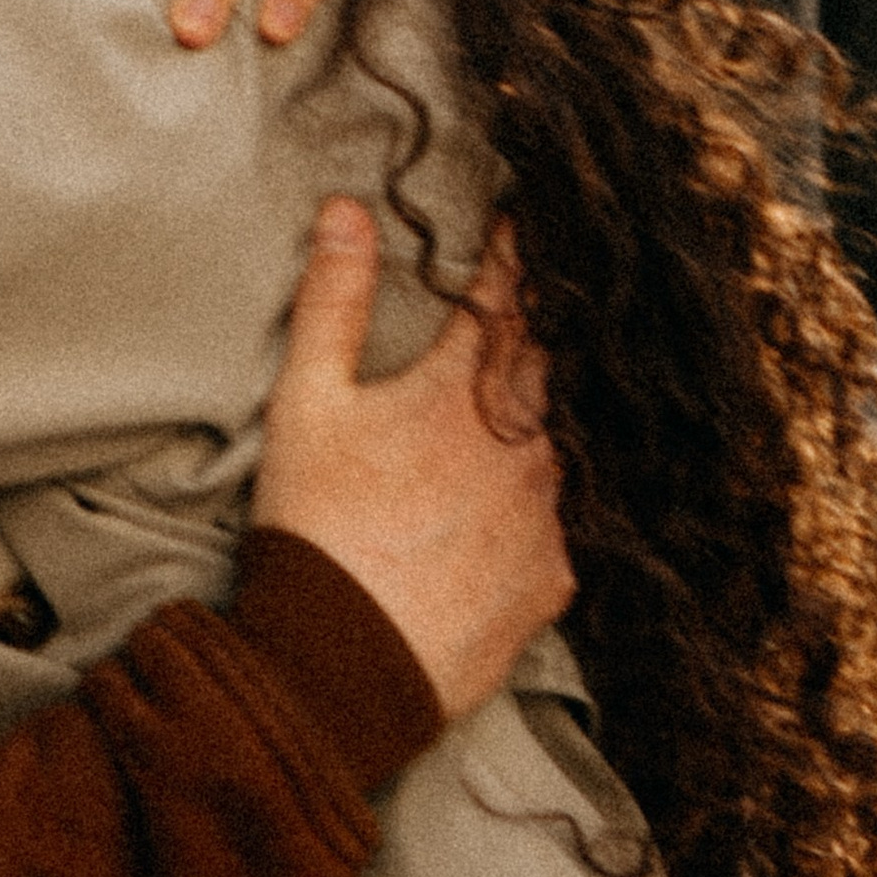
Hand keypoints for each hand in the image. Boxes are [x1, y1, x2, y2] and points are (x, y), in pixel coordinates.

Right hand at [255, 205, 571, 723]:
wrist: (339, 666)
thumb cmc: (315, 525)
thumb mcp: (306, 402)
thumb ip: (332, 301)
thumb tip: (347, 210)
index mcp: (464, 388)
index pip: (505, 296)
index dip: (514, 254)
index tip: (523, 221)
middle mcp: (525, 442)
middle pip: (554, 364)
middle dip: (545, 331)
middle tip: (535, 311)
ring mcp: (550, 512)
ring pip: (570, 441)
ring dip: (549, 419)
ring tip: (520, 415)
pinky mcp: (557, 576)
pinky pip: (567, 521)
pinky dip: (547, 503)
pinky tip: (517, 508)